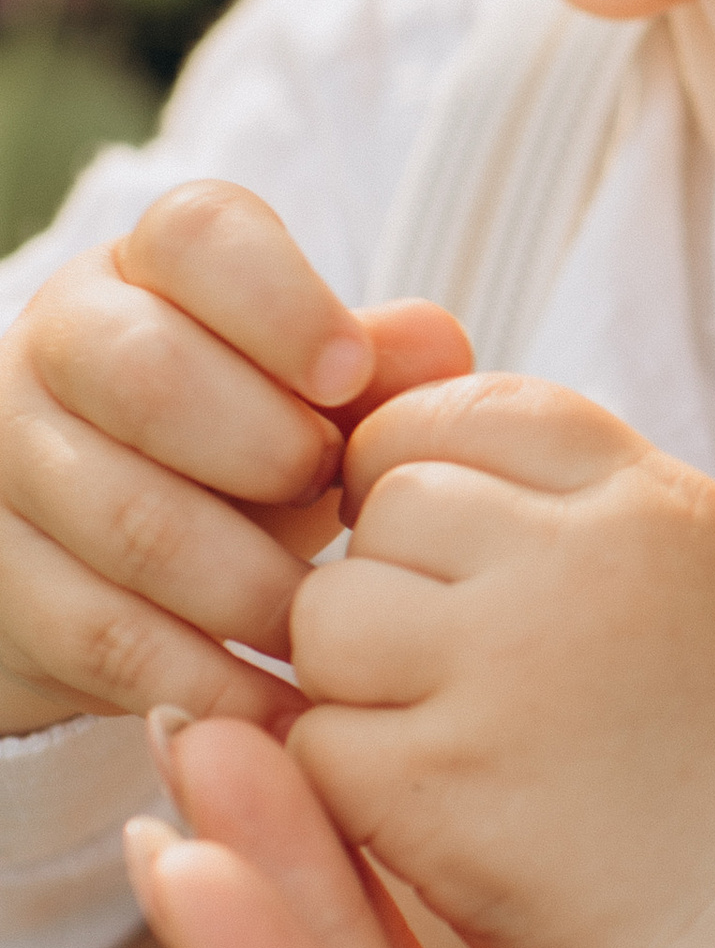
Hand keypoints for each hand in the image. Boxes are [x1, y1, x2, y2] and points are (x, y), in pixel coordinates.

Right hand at [0, 179, 470, 734]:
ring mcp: (10, 460)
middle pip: (148, 375)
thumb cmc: (252, 450)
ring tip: (332, 625)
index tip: (350, 373)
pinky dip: (212, 682)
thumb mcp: (319, 399)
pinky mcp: (2, 581)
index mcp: (152, 268)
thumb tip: (438, 345)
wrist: (119, 563)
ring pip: (129, 519)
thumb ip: (379, 366)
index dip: (280, 301)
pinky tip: (287, 710)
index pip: (199, 237)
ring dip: (251, 586)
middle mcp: (61, 344)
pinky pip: (108, 636)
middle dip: (267, 451)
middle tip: (338, 502)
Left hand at [287, 377, 714, 947]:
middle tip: (457, 667)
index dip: (426, 478)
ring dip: (355, 679)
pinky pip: (315, 740)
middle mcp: (583, 566)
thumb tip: (380, 422)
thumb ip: (566, 488)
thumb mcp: (692, 563)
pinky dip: (350, 780)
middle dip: (392, 583)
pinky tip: (435, 808)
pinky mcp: (444, 791)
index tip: (455, 563)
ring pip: (326, 617)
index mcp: (647, 499)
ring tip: (444, 732)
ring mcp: (510, 676)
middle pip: (383, 506)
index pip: (460, 412)